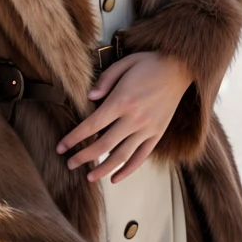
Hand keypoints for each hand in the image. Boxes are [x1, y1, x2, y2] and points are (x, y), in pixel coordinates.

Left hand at [56, 51, 193, 183]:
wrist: (180, 68)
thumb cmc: (149, 63)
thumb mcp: (124, 63)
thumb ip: (105, 80)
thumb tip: (89, 97)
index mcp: (122, 100)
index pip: (92, 125)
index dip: (74, 138)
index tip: (61, 147)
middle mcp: (134, 118)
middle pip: (104, 145)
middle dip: (84, 157)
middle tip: (69, 164)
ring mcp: (147, 128)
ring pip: (122, 156)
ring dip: (103, 169)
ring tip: (89, 177)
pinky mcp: (157, 134)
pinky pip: (141, 157)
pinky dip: (128, 170)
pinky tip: (115, 178)